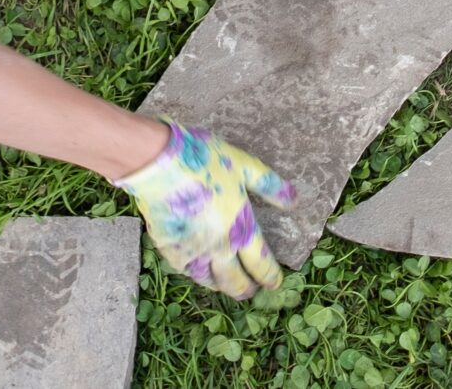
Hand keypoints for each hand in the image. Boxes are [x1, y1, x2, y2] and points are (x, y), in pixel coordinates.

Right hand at [112, 121, 295, 297]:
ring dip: (222, 286)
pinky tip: (198, 271)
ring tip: (226, 286)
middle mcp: (219, 247)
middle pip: (236, 281)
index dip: (270, 277)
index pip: (261, 264)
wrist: (158, 164)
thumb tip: (294, 201)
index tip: (275, 284)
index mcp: (241, 228)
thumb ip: (269, 186)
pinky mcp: (169, 249)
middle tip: (251, 291)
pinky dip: (196, 274)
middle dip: (246, 290)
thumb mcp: (244, 166)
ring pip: (210, 281)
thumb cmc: (204, 160)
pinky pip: (187, 271)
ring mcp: (192, 252)